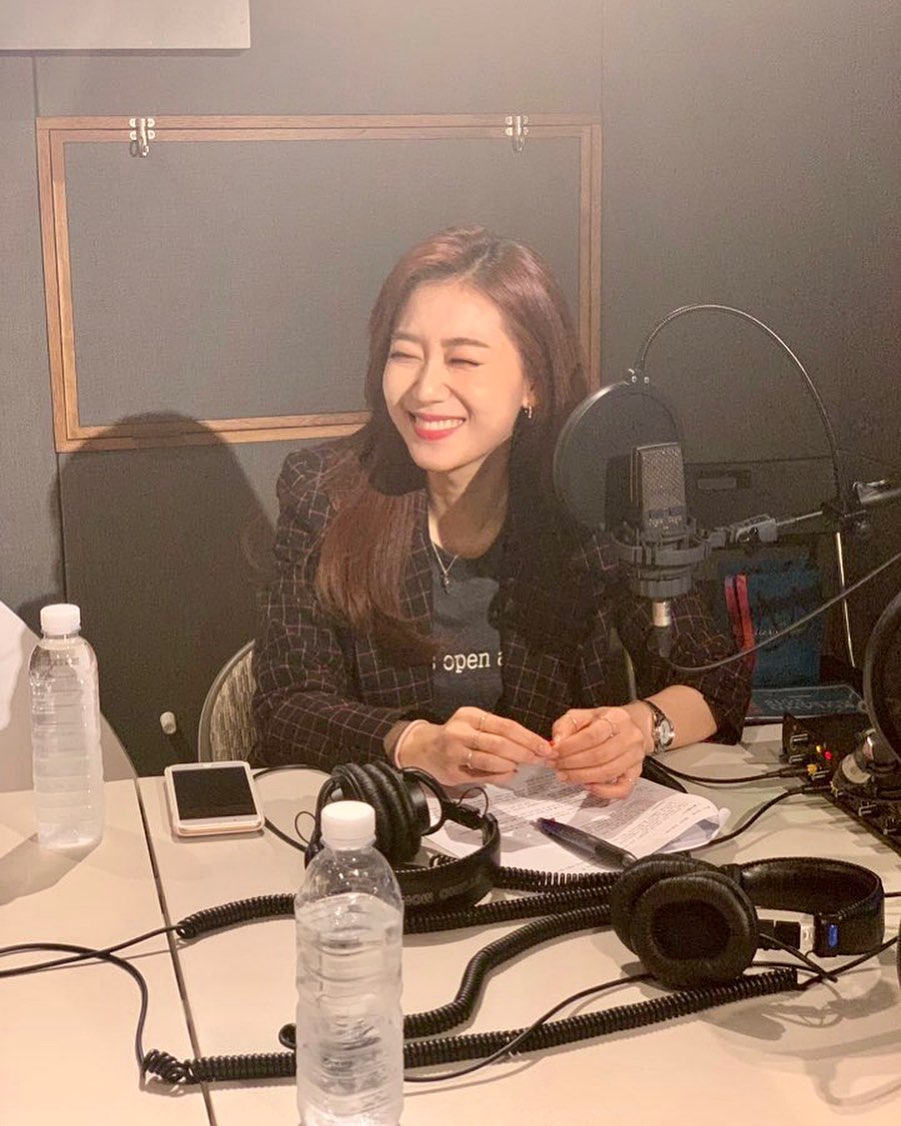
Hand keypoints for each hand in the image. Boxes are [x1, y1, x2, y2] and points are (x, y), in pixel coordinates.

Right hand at [400, 707, 549, 785]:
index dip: (528, 737)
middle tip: (541, 759)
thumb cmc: (455, 737)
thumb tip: (532, 747)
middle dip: (525, 752)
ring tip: (522, 766)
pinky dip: (499, 775)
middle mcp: (461, 730)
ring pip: (490, 758)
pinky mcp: (451, 770)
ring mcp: (454, 751)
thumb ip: (498, 734)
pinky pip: (480, 774)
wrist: (421, 749)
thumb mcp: (473, 726)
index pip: (505, 725)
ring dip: (511, 764)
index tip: (545, 746)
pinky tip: (508, 774)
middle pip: (500, 742)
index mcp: (470, 715)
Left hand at [549, 705, 647, 799]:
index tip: (554, 752)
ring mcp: (635, 757)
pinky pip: (622, 789)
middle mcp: (630, 737)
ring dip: (581, 777)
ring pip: (608, 772)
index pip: (592, 735)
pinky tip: (587, 786)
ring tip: (564, 775)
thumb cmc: (603, 722)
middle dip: (572, 763)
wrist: (629, 726)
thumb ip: (566, 726)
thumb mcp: (582, 715)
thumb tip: (556, 743)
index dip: (570, 747)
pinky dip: (603, 791)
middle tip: (555, 766)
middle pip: (599, 755)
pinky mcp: (636, 774)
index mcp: (617, 718)